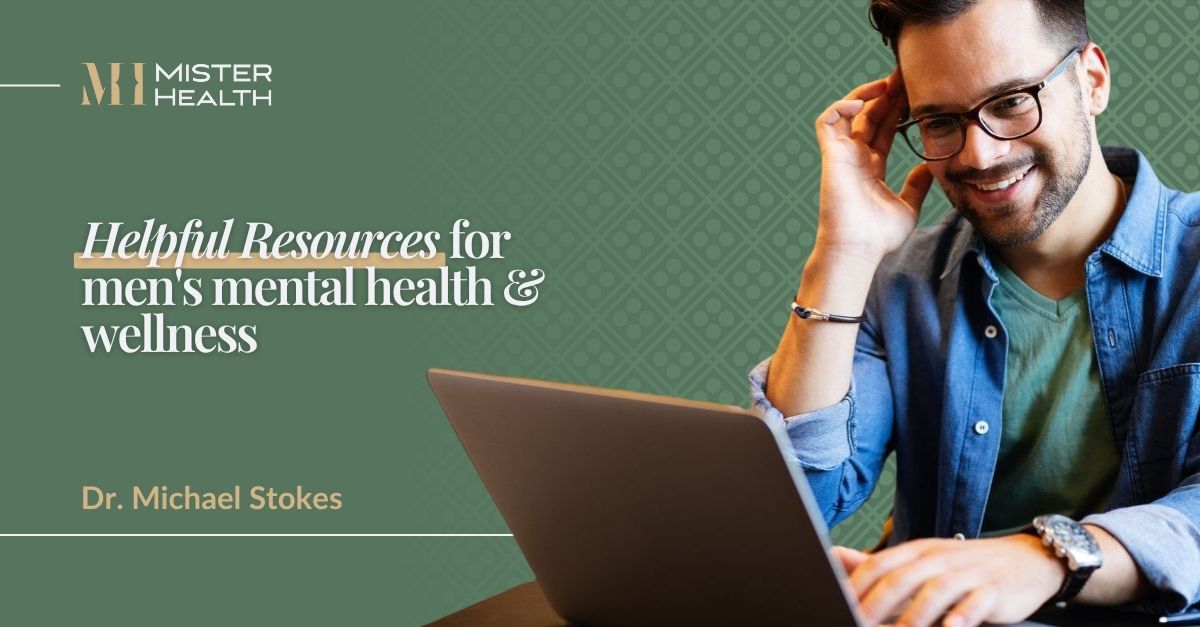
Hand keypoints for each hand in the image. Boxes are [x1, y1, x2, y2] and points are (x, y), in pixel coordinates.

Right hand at [813, 69, 933, 263]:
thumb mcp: (907, 206)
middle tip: (907, 73)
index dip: (898, 108)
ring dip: (866, 94)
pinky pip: (828, 122)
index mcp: (871, 166)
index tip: (916, 92)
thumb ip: (916, 185)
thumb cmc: (878, 235)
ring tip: (888, 82)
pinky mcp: (831, 156)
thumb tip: (928, 167)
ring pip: (849, 113)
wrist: (857, 248)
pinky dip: (841, 107)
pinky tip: (863, 102)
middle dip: (888, 93)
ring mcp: (842, 155)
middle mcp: (855, 157)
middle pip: (870, 115)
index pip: (884, 128)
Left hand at [833, 534, 1066, 626]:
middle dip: (877, 605)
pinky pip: (975, 602)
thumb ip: (880, 565)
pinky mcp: (993, 589)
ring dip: (914, 616)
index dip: (856, 586)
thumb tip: (835, 557)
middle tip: (859, 623)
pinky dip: (962, 616)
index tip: (838, 605)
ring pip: (936, 591)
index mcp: (917, 550)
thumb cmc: (964, 566)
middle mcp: (938, 557)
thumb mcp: (921, 561)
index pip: (879, 565)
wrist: (1026, 560)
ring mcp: (967, 572)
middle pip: (901, 578)